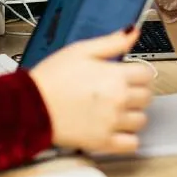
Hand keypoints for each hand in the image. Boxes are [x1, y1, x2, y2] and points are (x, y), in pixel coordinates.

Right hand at [28, 28, 154, 154]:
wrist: (29, 105)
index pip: (147, 75)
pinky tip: (116, 130)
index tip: (129, 76)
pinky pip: (131, 144)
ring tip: (115, 110)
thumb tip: (132, 32)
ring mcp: (112, 123)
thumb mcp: (81, 50)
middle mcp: (118, 100)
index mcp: (115, 76)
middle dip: (136, 92)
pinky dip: (128, 139)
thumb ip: (112, 42)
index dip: (139, 73)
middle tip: (120, 92)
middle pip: (146, 97)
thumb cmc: (51, 77)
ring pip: (141, 120)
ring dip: (132, 115)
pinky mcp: (102, 142)